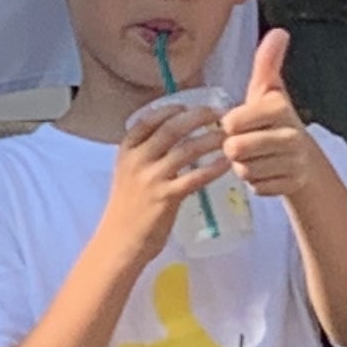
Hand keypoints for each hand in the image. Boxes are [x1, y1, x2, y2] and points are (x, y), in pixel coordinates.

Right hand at [102, 89, 233, 256]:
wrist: (119, 242)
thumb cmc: (127, 209)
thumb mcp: (128, 174)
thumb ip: (146, 155)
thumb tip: (173, 136)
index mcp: (126, 151)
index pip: (147, 120)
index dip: (170, 109)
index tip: (189, 105)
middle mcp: (138, 160)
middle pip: (171, 128)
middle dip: (197, 116)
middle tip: (217, 113)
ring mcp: (152, 179)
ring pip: (187, 149)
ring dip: (210, 139)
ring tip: (227, 135)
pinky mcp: (167, 198)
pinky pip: (195, 177)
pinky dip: (213, 168)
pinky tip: (226, 163)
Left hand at [218, 29, 328, 199]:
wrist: (304, 157)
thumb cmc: (274, 120)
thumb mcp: (268, 91)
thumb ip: (267, 64)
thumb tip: (279, 32)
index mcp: (279, 108)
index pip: (231, 122)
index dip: (230, 125)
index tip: (242, 122)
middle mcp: (291, 135)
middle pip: (235, 149)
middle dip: (235, 149)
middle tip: (248, 142)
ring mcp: (293, 162)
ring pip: (244, 170)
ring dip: (244, 166)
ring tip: (257, 156)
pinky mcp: (291, 185)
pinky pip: (256, 186)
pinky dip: (256, 182)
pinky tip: (267, 171)